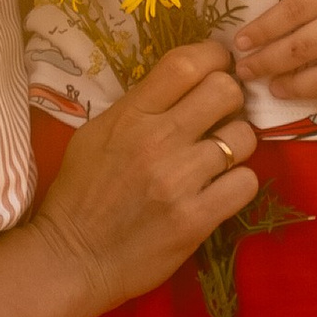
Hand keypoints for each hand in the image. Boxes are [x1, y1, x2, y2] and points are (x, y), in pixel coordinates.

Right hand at [34, 41, 259, 316]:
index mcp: (130, 115)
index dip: (214, 57)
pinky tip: (219, 190)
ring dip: (236, 146)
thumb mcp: (96, 135)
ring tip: (218, 159)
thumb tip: (183, 86)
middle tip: (221, 117)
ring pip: (242, 138)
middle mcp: (157, 140)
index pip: (185, 64)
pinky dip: (237, 184)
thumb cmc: (80, 194)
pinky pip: (246, 183)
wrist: (71, 259)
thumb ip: (138, 108)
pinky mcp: (196, 218)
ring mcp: (179, 180)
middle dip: (232, 100)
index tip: (219, 67)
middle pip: (225, 91)